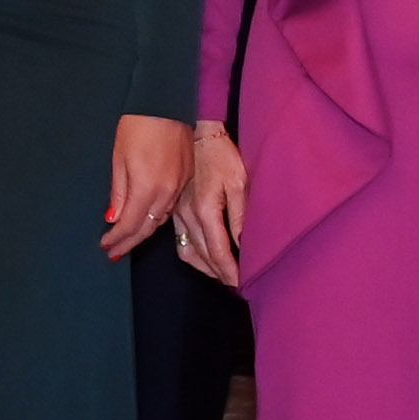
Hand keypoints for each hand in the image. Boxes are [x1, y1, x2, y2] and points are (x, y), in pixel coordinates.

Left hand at [98, 111, 189, 259]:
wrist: (167, 102)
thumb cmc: (137, 126)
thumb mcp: (119, 158)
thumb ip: (119, 192)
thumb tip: (114, 219)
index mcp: (147, 187)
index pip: (131, 224)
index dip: (117, 239)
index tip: (105, 247)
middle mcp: (167, 192)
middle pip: (149, 226)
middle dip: (130, 242)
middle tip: (115, 253)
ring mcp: (181, 185)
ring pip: (162, 218)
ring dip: (145, 231)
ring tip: (129, 240)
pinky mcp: (188, 177)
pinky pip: (172, 206)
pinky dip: (158, 217)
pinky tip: (149, 219)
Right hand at [176, 125, 247, 283]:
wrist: (198, 136)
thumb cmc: (222, 156)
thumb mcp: (239, 183)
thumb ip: (240, 216)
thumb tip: (244, 245)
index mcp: (204, 210)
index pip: (219, 251)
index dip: (230, 271)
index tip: (242, 283)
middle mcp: (187, 216)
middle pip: (204, 256)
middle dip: (220, 274)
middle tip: (237, 283)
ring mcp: (178, 215)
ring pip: (189, 253)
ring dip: (206, 268)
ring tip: (223, 275)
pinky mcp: (174, 211)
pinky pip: (180, 242)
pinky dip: (193, 257)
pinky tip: (204, 260)